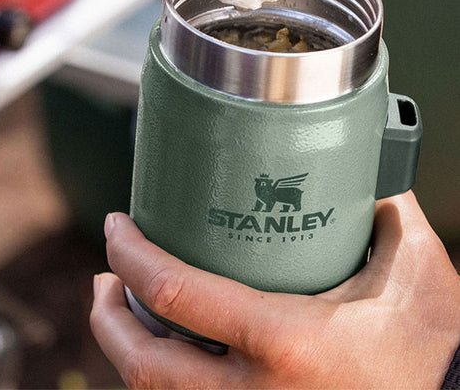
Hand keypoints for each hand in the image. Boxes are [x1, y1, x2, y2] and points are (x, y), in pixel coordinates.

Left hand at [91, 191, 459, 388]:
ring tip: (120, 308)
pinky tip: (167, 348)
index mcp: (287, 341)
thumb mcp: (411, 264)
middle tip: (104, 275)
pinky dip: (162, 378)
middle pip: (146, 366)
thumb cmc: (431, 342)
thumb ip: (379, 204)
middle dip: (106, 316)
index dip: (130, 255)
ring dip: (126, 351)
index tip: (116, 226)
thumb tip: (357, 163)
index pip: (176, 295)